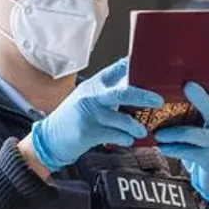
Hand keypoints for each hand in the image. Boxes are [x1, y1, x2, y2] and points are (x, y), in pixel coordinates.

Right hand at [30, 58, 164, 171]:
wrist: (50, 137)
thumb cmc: (74, 117)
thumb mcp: (88, 97)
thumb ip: (109, 92)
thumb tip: (138, 86)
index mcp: (94, 85)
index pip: (117, 70)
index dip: (136, 68)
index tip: (153, 70)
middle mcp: (91, 97)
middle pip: (122, 93)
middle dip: (143, 96)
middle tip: (158, 101)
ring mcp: (89, 114)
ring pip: (121, 119)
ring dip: (136, 126)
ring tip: (142, 131)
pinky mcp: (88, 132)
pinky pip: (114, 135)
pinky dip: (125, 139)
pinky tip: (129, 140)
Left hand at [154, 82, 208, 202]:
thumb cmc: (206, 147)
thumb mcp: (206, 128)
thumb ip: (197, 112)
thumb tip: (179, 88)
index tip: (197, 71)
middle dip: (201, 98)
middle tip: (187, 86)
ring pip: (196, 135)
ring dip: (176, 132)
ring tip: (158, 133)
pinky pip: (189, 153)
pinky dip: (173, 149)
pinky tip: (160, 147)